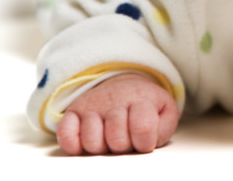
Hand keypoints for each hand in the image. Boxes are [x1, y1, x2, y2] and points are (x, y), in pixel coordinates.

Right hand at [56, 73, 178, 154]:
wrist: (125, 86)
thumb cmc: (145, 105)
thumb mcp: (165, 111)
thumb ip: (164, 128)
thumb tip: (148, 143)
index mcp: (141, 99)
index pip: (143, 128)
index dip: (144, 142)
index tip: (144, 139)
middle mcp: (115, 100)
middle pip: (117, 140)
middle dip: (124, 146)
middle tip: (127, 136)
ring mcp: (92, 105)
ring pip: (92, 142)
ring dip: (102, 147)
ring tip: (110, 136)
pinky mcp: (74, 111)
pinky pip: (66, 136)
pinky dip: (74, 145)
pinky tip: (90, 138)